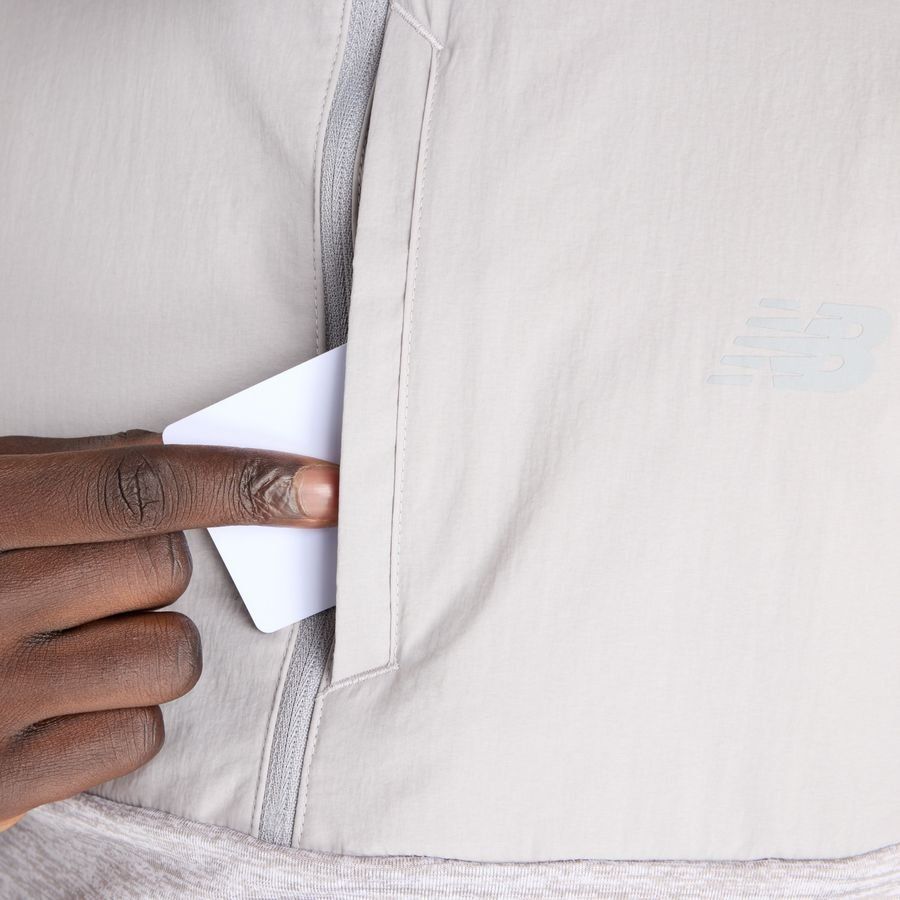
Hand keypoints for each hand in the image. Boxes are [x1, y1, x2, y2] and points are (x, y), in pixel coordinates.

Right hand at [0, 430, 337, 830]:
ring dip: (145, 646)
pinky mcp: (0, 781)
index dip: (242, 481)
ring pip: (171, 655)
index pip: (138, 487)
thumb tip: (164, 448)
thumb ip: (59, 472)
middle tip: (86, 582)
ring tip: (73, 647)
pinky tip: (64, 707)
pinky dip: (121, 718)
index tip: (320, 484)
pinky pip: (141, 735)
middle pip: (165, 567)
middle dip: (149, 570)